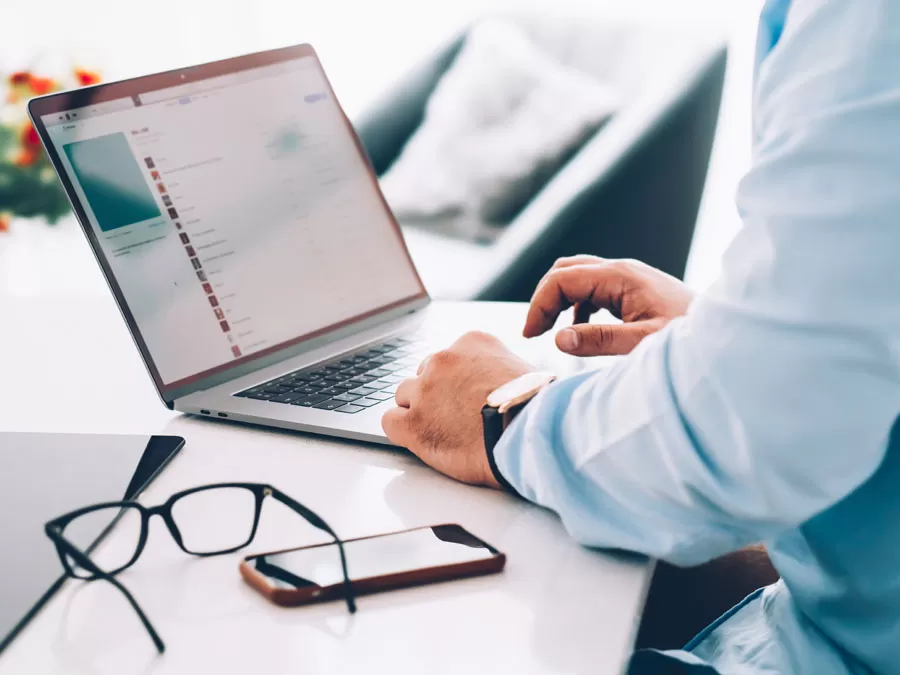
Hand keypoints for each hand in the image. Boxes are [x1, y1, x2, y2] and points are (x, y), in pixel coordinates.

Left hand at [381, 331, 534, 486]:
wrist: (528, 436)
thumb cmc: (535, 409)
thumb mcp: (525, 371)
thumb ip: (500, 369)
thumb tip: (500, 381)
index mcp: (471, 343)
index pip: (450, 358)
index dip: (457, 381)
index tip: (467, 396)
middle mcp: (443, 360)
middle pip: (425, 374)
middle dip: (436, 394)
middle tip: (455, 416)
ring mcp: (424, 390)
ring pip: (404, 395)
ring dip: (417, 410)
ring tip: (440, 430)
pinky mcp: (412, 423)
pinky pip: (390, 421)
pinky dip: (402, 430)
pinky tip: (419, 439)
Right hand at [523, 256, 694, 355]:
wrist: (727, 336)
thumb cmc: (690, 341)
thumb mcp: (643, 344)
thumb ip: (600, 341)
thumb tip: (557, 339)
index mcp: (620, 276)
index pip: (562, 279)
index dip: (539, 305)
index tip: (530, 335)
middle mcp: (622, 271)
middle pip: (566, 270)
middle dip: (544, 297)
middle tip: (534, 331)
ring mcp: (629, 278)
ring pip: (579, 277)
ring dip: (559, 301)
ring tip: (551, 332)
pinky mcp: (635, 291)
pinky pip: (594, 289)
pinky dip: (577, 306)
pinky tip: (580, 331)